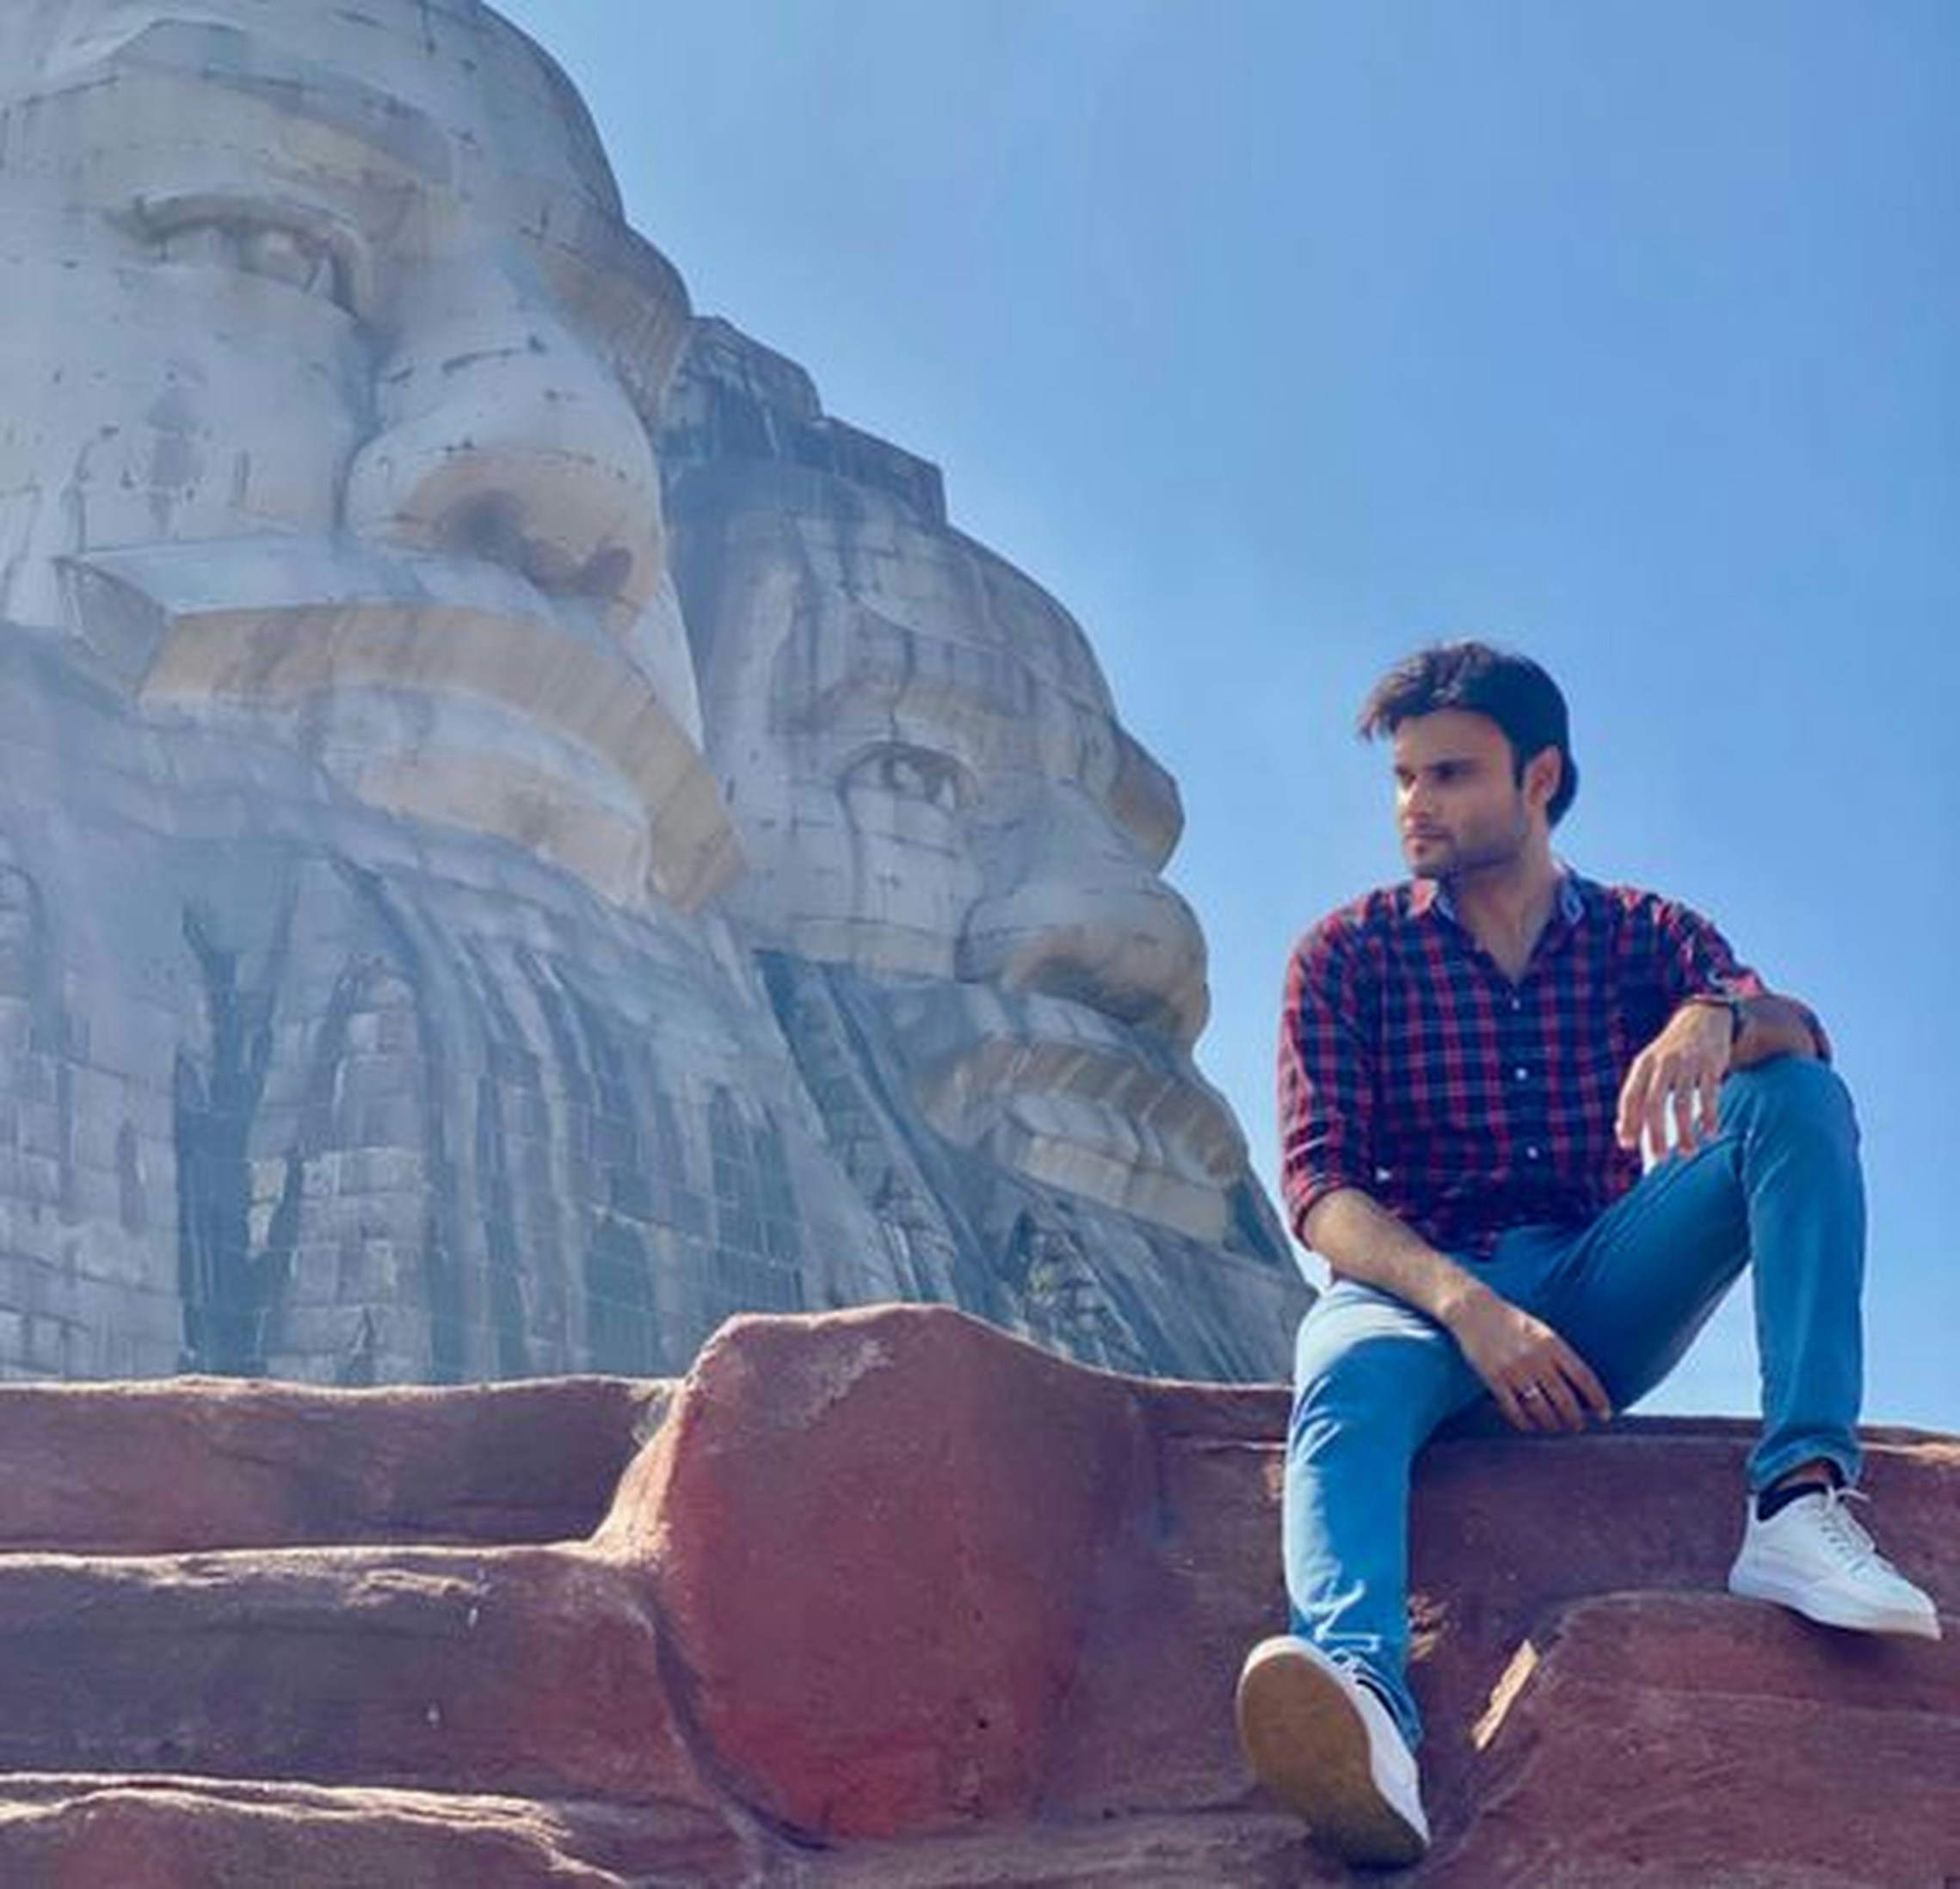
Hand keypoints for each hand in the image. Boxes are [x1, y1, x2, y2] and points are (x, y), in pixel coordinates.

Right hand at [1443, 1285, 1612, 1433]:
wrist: (1472, 1310)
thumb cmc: (1510, 1320)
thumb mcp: (1541, 1330)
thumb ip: (1558, 1354)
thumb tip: (1579, 1383)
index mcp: (1552, 1344)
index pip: (1584, 1377)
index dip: (1598, 1399)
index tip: (1606, 1414)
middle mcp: (1536, 1359)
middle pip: (1565, 1400)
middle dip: (1575, 1419)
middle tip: (1577, 1426)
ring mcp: (1514, 1371)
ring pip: (1541, 1410)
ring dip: (1552, 1425)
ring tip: (1555, 1427)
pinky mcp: (1494, 1379)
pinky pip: (1514, 1410)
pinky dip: (1525, 1423)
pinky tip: (1530, 1426)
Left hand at [1615, 1001, 1731, 1161]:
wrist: (1703, 1019)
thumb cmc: (1671, 1054)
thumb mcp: (1649, 1067)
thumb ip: (1637, 1095)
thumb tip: (1622, 1131)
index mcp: (1642, 1064)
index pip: (1630, 1097)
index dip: (1627, 1122)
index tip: (1628, 1145)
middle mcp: (1662, 1063)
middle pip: (1653, 1103)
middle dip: (1654, 1133)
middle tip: (1658, 1158)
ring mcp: (1687, 1063)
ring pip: (1682, 1103)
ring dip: (1685, 1131)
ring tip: (1686, 1152)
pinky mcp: (1711, 1064)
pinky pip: (1709, 1094)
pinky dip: (1709, 1116)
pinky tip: (1710, 1132)